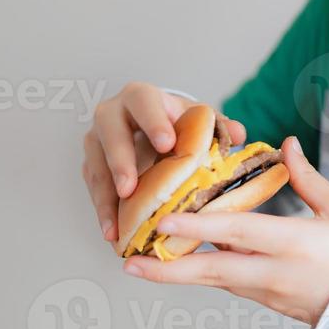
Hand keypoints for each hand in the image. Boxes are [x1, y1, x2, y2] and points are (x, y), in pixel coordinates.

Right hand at [81, 82, 246, 245]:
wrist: (152, 126)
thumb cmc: (175, 121)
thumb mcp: (195, 118)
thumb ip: (217, 125)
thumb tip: (238, 134)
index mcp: (141, 96)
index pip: (143, 101)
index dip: (153, 120)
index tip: (166, 144)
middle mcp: (112, 113)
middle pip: (110, 131)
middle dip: (119, 160)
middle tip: (130, 188)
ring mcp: (96, 140)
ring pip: (95, 165)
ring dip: (105, 196)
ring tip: (116, 225)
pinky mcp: (90, 165)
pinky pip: (93, 188)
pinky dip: (103, 211)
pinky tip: (113, 232)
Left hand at [122, 135, 328, 326]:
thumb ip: (308, 178)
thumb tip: (286, 145)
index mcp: (293, 243)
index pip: (236, 233)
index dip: (197, 226)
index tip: (164, 220)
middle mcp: (274, 272)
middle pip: (212, 271)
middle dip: (168, 268)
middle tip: (131, 260)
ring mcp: (270, 293)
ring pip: (216, 281)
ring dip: (179, 273)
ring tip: (144, 263)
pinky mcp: (270, 303)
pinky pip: (231, 286)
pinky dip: (206, 274)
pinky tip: (186, 264)